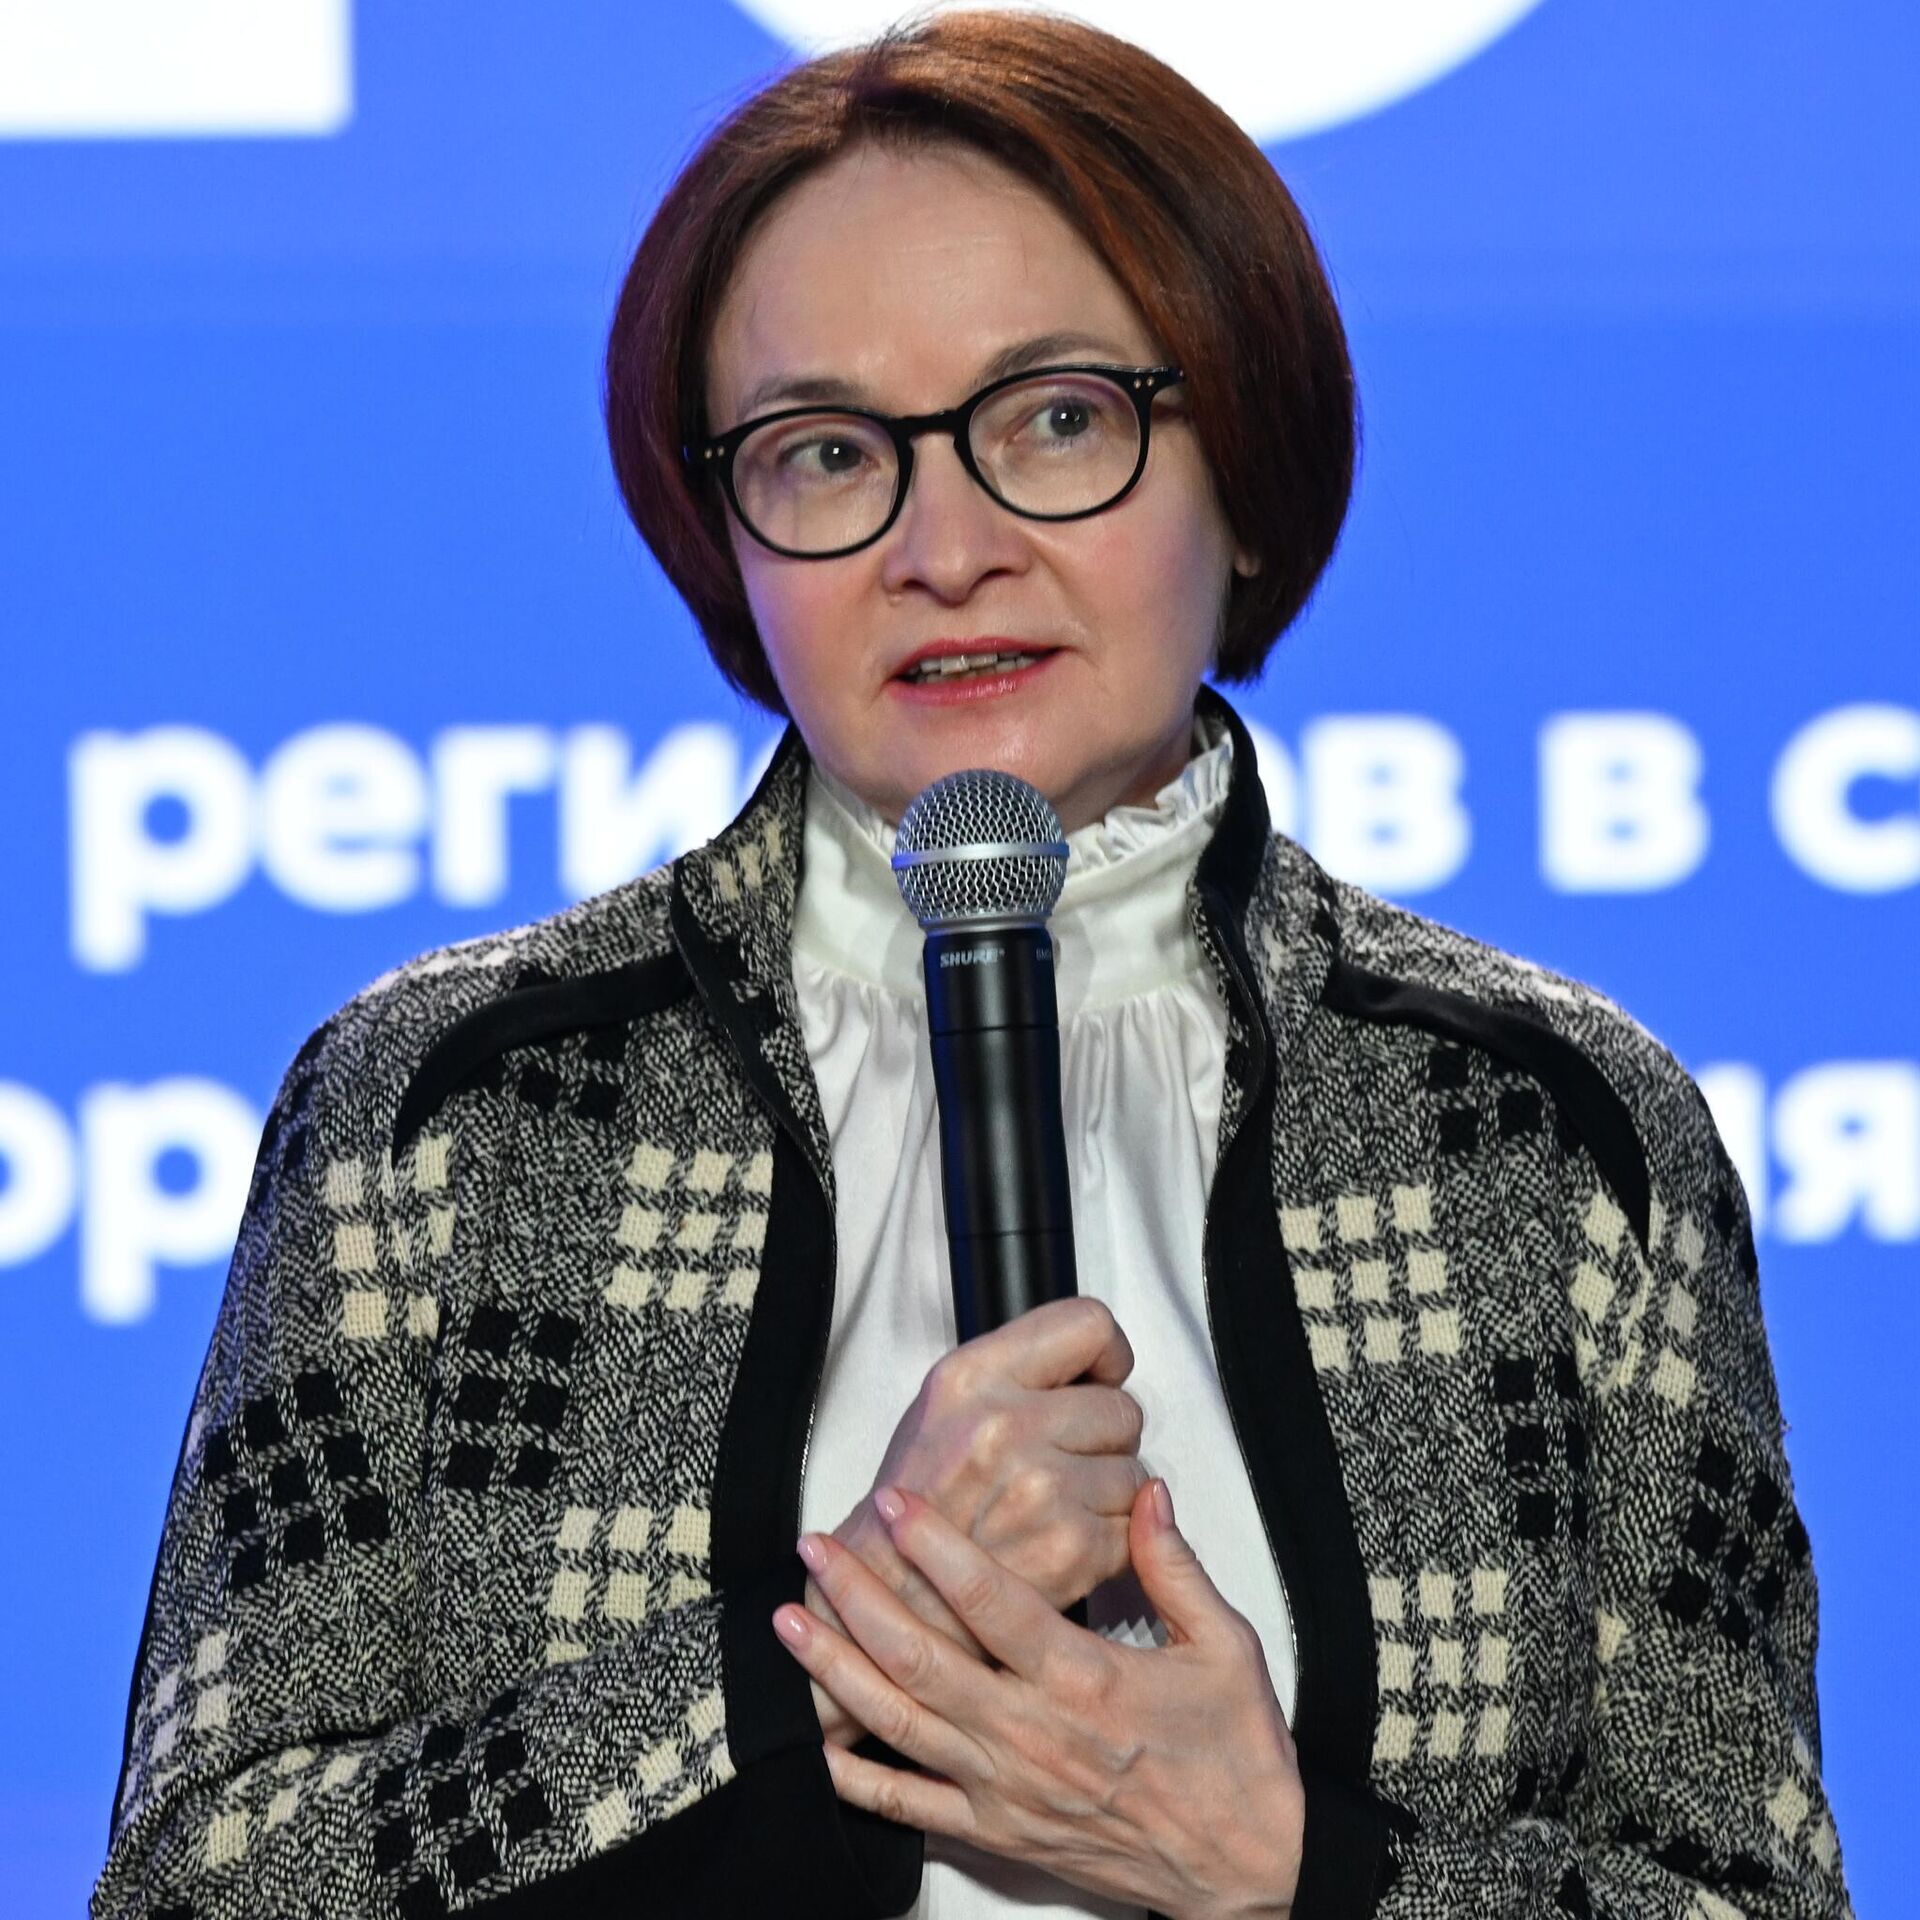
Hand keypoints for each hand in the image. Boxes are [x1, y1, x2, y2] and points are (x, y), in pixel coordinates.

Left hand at [776, 1479, 1303, 1919]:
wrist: (1247, 1870)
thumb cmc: (1237, 1758)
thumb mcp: (1225, 1648)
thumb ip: (1173, 1566)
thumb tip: (1145, 1493)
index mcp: (1088, 1683)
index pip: (995, 1604)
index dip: (937, 1551)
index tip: (896, 1505)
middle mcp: (1034, 1736)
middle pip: (924, 1658)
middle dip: (860, 1597)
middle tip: (818, 1548)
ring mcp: (1007, 1789)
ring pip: (901, 1723)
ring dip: (839, 1667)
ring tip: (793, 1620)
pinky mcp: (997, 1833)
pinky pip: (908, 1805)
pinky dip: (854, 1773)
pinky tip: (815, 1739)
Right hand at [803, 1298, 1147, 1743]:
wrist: (893, 1596)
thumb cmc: (917, 1505)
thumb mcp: (943, 1404)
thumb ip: (1017, 1373)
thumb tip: (1093, 1362)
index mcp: (974, 1379)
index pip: (1087, 1326)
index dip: (1106, 1356)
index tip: (1099, 1377)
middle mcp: (1008, 1426)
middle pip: (1122, 1407)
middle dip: (1104, 1436)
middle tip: (1064, 1458)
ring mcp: (1044, 1489)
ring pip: (1136, 1472)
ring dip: (1110, 1491)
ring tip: (1056, 1504)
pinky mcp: (1073, 1548)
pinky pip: (1134, 1527)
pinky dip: (1112, 1539)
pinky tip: (1064, 1539)